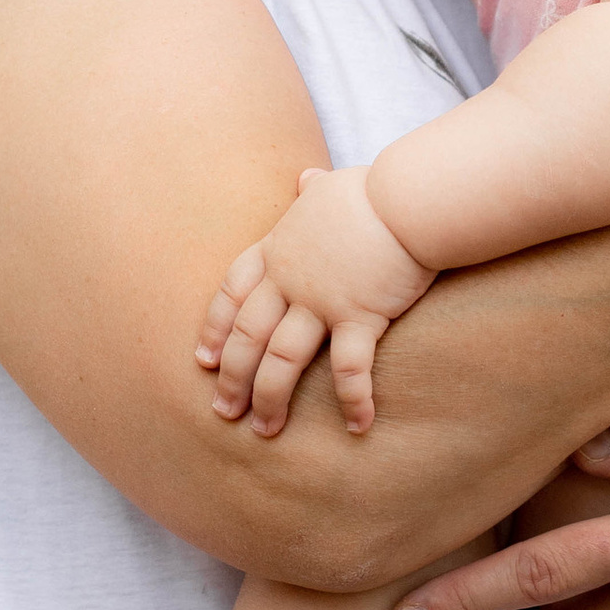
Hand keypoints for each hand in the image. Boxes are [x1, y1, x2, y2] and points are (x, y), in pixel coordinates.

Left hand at [196, 164, 435, 436]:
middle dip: (232, 377)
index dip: (216, 328)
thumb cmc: (374, 191)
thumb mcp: (332, 187)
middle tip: (223, 411)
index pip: (233, 292)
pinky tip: (359, 426)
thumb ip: (313, 191)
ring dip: (270, 398)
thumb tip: (305, 177)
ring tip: (264, 431)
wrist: (405, 197)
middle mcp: (290, 279)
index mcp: (279, 249)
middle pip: (248, 334)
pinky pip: (349, 369)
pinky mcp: (359, 316)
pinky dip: (353, 400)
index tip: (204, 360)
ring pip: (281, 359)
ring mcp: (320, 300)